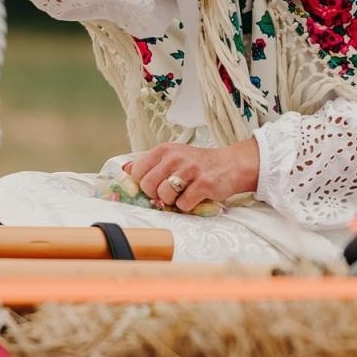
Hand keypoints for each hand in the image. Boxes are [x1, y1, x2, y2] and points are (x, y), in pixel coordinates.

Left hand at [125, 139, 258, 213]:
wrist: (231, 164)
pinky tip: (194, 197)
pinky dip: (187, 206)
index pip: (137, 171)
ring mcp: (190, 170)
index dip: (143, 183)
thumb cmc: (199, 163)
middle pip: (148, 185)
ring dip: (172, 201)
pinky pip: (183, 204)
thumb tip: (125, 169)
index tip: (154, 184)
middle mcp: (176, 157)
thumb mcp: (173, 155)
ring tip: (183, 193)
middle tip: (170, 191)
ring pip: (164, 196)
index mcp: (165, 150)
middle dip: (156, 194)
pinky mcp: (204, 184)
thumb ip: (151, 163)